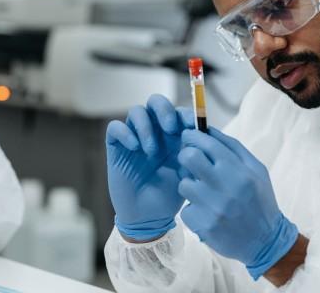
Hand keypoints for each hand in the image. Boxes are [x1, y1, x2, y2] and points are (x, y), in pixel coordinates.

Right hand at [106, 94, 192, 240]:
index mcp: (174, 136)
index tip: (193, 125)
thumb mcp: (190, 174)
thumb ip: (196, 155)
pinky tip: (135, 148)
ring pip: (136, 111)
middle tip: (170, 128)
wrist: (150, 217)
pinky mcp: (117, 148)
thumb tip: (204, 137)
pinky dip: (125, 132)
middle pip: (156, 102)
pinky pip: (115, 127)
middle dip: (164, 110)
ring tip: (152, 149)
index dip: (186, 113)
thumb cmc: (171, 195)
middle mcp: (154, 132)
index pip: (179, 111)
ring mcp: (135, 138)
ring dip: (146, 125)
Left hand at [176, 127, 297, 279]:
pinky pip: (186, 208)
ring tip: (202, 191)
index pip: (207, 143)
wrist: (266, 241)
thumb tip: (207, 128)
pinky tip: (207, 211)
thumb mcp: (256, 170)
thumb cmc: (260, 200)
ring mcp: (212, 208)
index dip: (192, 136)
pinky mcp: (202, 225)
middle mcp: (225, 188)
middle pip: (188, 158)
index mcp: (239, 171)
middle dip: (185, 156)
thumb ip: (233, 147)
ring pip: (183, 183)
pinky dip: (193, 208)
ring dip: (189, 185)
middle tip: (190, 161)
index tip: (188, 136)